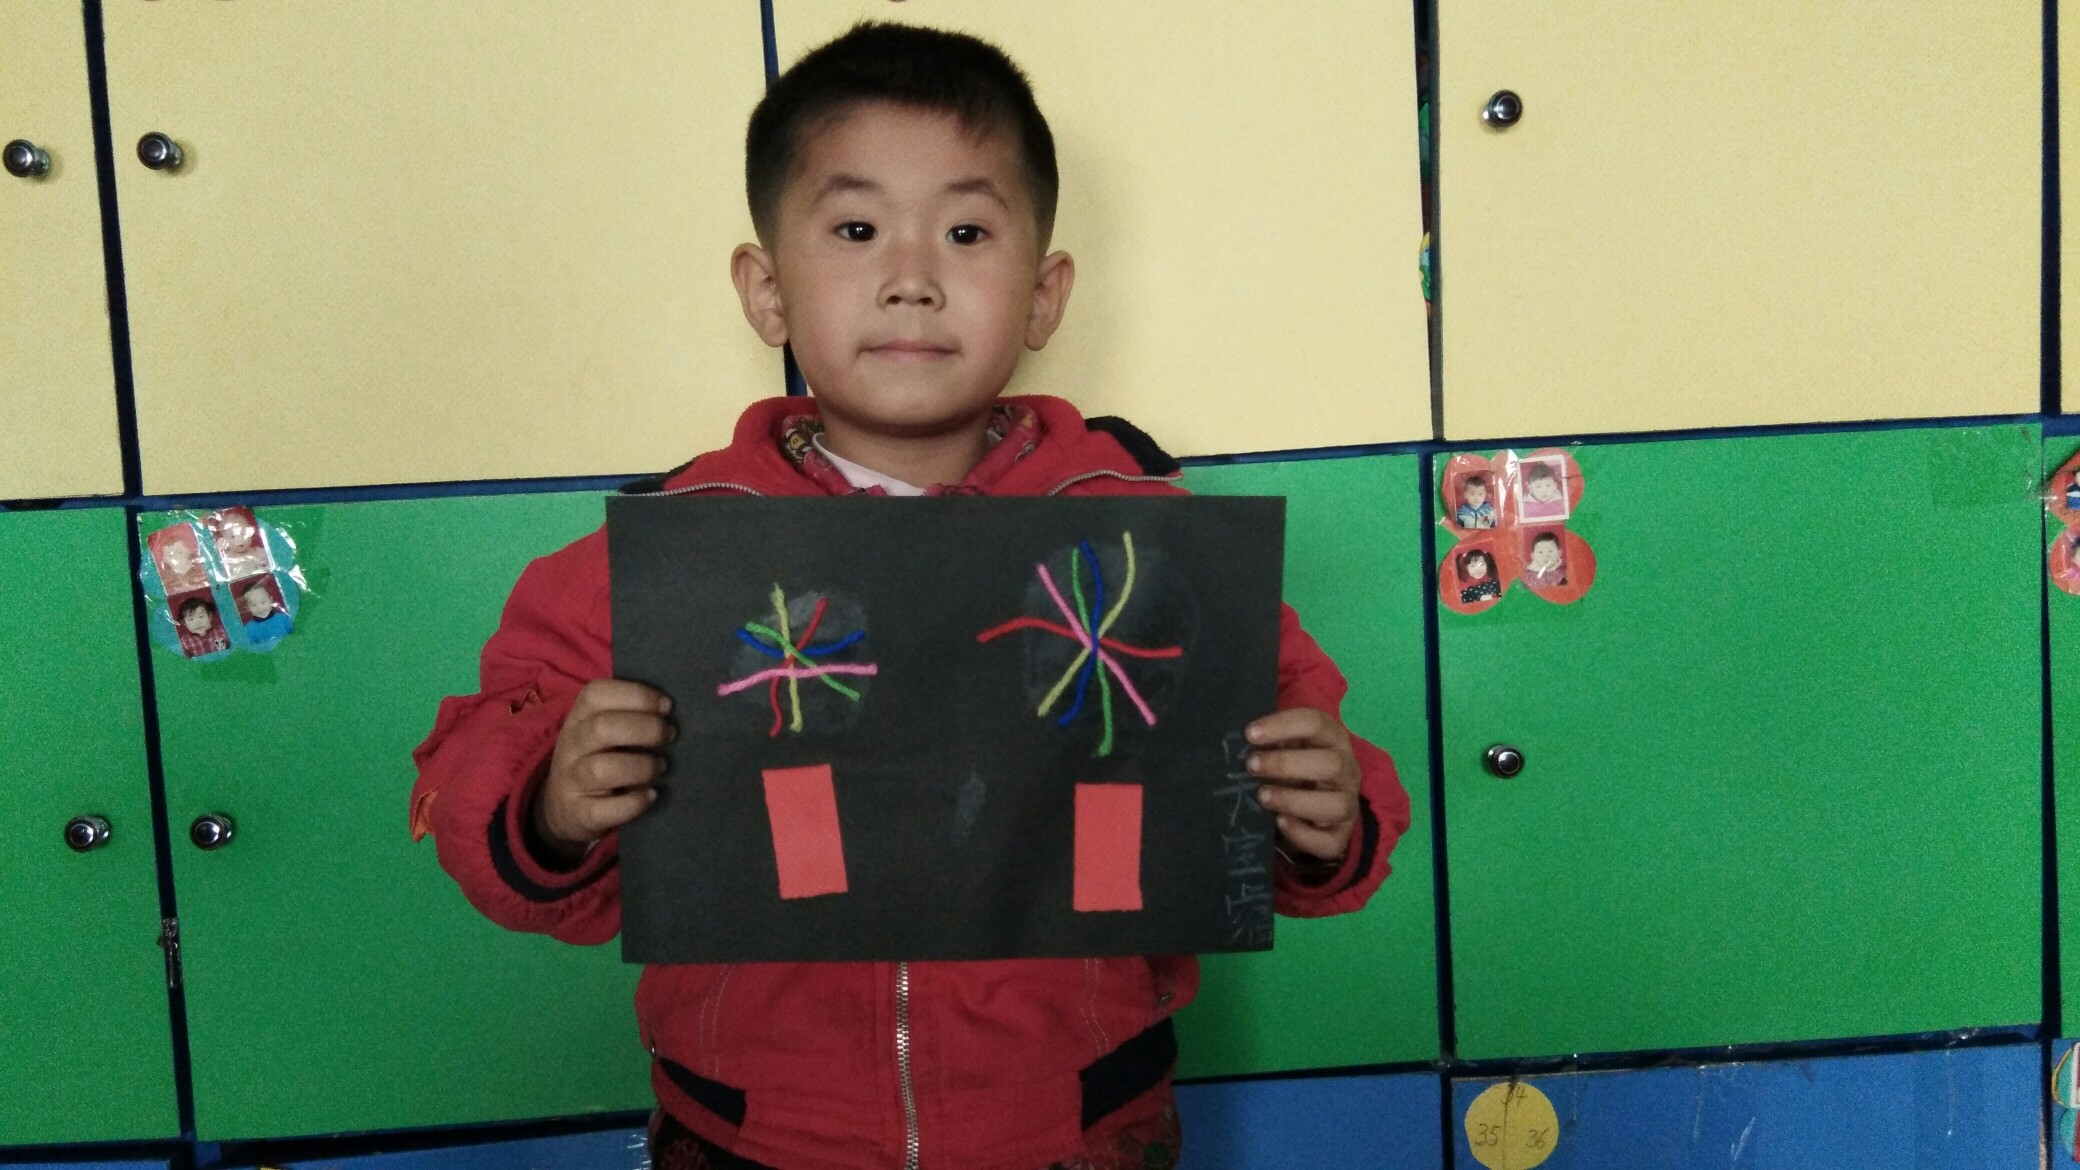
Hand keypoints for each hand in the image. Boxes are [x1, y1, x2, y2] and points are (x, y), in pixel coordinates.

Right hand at [533, 679, 673, 856]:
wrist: (562, 807)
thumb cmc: (596, 758)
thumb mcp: (602, 731)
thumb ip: (628, 714)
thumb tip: (672, 706)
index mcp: (578, 718)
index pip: (595, 694)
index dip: (636, 695)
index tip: (667, 706)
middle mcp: (570, 746)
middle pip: (602, 728)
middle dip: (645, 729)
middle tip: (670, 736)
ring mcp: (571, 781)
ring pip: (600, 769)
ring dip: (641, 766)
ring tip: (661, 767)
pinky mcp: (578, 814)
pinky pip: (603, 810)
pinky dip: (634, 803)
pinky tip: (651, 795)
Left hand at [1245, 707, 1360, 863]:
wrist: (1312, 809)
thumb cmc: (1293, 768)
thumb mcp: (1286, 748)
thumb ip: (1271, 742)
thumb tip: (1239, 741)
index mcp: (1333, 739)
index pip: (1316, 723)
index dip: (1282, 726)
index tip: (1249, 734)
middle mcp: (1347, 770)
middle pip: (1330, 763)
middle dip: (1286, 764)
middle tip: (1251, 766)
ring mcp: (1348, 804)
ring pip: (1336, 805)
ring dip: (1295, 800)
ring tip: (1262, 796)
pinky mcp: (1340, 836)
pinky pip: (1329, 842)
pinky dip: (1302, 834)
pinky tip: (1279, 823)